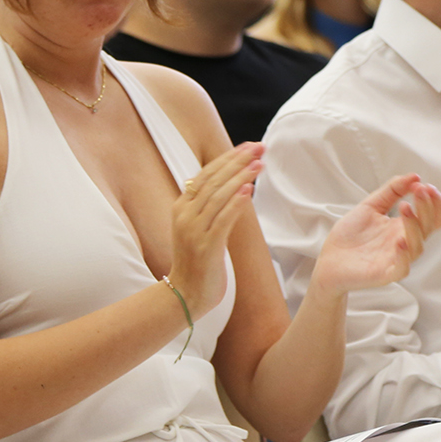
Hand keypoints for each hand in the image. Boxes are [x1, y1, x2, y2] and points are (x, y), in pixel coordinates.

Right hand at [167, 143, 263, 311]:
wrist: (185, 294)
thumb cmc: (198, 261)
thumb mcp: (199, 228)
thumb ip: (210, 206)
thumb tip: (235, 184)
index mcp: (181, 207)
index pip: (206, 174)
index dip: (228, 158)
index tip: (248, 146)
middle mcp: (185, 215)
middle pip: (213, 180)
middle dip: (238, 161)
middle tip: (259, 147)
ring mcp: (193, 231)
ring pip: (218, 196)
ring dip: (240, 177)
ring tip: (259, 164)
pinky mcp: (205, 247)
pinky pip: (222, 220)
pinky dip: (236, 203)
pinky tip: (249, 190)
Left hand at [310, 174, 440, 295]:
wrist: (329, 259)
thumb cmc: (350, 235)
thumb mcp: (371, 205)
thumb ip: (392, 190)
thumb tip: (414, 176)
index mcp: (403, 227)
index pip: (431, 216)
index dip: (434, 202)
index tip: (425, 186)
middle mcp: (404, 242)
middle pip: (429, 228)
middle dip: (427, 207)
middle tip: (420, 190)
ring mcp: (396, 259)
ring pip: (418, 246)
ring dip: (414, 225)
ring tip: (404, 207)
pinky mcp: (385, 274)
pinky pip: (402, 268)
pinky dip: (404, 256)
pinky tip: (400, 241)